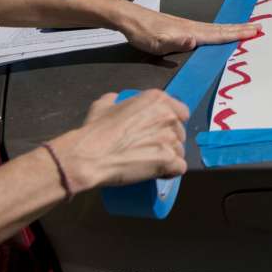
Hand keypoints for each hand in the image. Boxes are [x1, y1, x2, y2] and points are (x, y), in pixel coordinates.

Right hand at [49, 89, 189, 193]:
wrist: (90, 156)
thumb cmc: (96, 132)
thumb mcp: (102, 106)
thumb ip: (113, 99)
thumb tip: (114, 98)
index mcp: (156, 99)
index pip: (181, 111)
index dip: (172, 124)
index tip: (162, 132)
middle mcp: (167, 115)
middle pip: (180, 132)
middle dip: (169, 142)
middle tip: (151, 149)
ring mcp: (169, 138)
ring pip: (180, 151)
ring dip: (169, 158)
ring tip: (151, 162)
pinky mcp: (168, 159)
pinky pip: (180, 168)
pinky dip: (171, 172)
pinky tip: (159, 173)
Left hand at [106, 0, 258, 53]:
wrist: (130, 18)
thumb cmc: (142, 33)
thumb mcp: (156, 43)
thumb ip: (176, 43)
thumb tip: (195, 41)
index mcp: (190, 32)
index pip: (218, 35)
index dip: (236, 34)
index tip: (254, 32)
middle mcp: (192, 27)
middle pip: (221, 29)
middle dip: (240, 29)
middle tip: (259, 27)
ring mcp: (187, 26)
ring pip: (215, 28)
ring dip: (232, 28)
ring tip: (246, 28)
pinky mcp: (182, 27)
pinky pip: (207, 30)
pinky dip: (219, 30)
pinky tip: (219, 32)